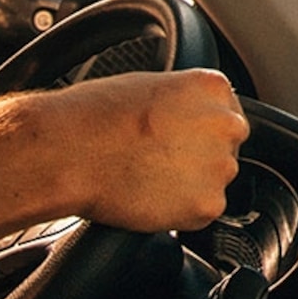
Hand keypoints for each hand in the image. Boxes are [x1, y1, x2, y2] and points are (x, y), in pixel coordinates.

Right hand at [55, 69, 251, 229]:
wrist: (70, 151)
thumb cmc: (94, 115)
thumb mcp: (149, 86)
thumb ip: (183, 101)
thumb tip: (185, 117)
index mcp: (213, 88)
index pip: (226, 115)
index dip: (199, 131)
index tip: (180, 141)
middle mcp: (226, 125)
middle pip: (227, 148)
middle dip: (200, 158)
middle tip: (160, 163)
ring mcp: (220, 166)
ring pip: (214, 182)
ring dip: (190, 185)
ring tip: (148, 179)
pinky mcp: (207, 205)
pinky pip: (200, 212)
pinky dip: (178, 212)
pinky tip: (148, 197)